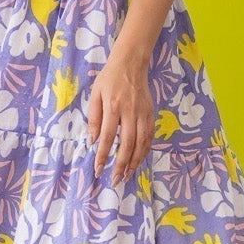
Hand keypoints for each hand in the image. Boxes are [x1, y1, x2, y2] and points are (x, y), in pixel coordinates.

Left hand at [86, 48, 154, 183]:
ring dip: (135, 162)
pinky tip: (139, 161)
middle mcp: (130, 112)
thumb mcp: (95, 94)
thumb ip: (94, 118)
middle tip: (115, 180)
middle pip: (127, 144)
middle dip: (121, 165)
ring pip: (142, 143)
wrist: (131, 63)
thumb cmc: (109, 79)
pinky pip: (150, 137)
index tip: (98, 170)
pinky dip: (145, 151)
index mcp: (113, 107)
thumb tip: (92, 141)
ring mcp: (143, 114)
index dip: (103, 155)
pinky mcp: (151, 114)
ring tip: (127, 175)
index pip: (107, 137)